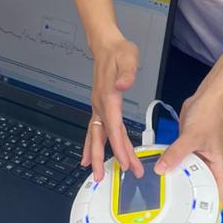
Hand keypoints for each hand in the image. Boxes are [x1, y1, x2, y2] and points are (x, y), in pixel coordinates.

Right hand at [83, 32, 142, 181]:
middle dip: (102, 158)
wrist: (106, 44)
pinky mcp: (100, 105)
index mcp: (109, 97)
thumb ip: (127, 72)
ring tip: (98, 174)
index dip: (119, 148)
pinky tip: (93, 155)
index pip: (114, 128)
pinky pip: (97, 129)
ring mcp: (98, 106)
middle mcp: (100, 105)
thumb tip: (123, 86)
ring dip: (97, 155)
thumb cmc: (119, 51)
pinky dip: (95, 144)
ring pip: (97, 135)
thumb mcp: (129, 57)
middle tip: (103, 178)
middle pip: (100, 137)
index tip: (126, 164)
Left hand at [155, 86, 222, 208]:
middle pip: (201, 189)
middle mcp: (208, 165)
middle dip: (191, 199)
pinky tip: (160, 171)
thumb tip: (161, 169)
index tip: (198, 222)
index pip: (219, 196)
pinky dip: (172, 167)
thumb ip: (176, 153)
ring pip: (188, 176)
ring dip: (178, 182)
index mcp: (217, 167)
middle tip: (174, 210)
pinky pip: (180, 163)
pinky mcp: (188, 150)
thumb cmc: (210, 116)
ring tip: (164, 194)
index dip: (211, 211)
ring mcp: (198, 157)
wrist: (207, 98)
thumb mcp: (192, 137)